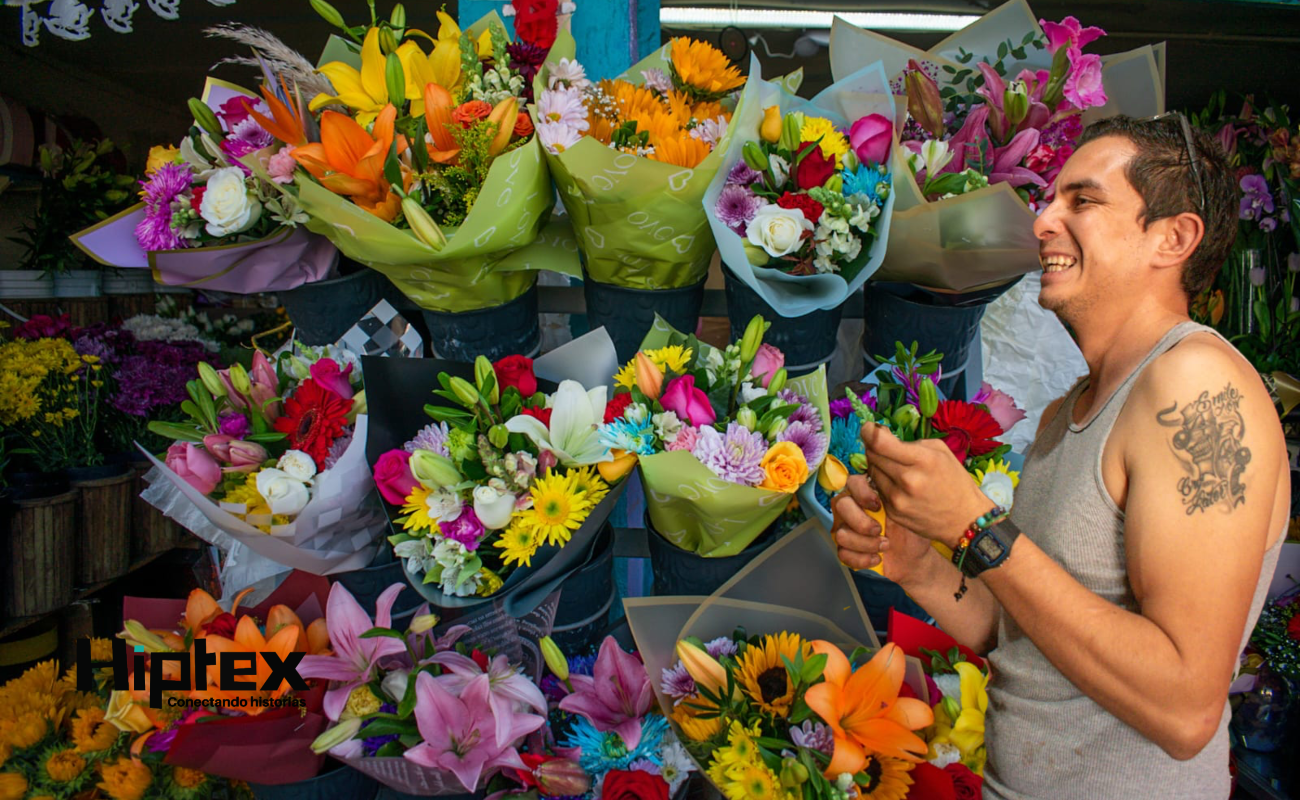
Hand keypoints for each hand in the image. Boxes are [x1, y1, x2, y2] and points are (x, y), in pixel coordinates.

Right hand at [831, 474, 938, 585]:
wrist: (912, 560)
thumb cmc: (910, 534)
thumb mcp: (908, 512)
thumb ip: (894, 496)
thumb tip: (888, 483)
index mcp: (869, 494)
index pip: (853, 482)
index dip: (861, 493)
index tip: (877, 506)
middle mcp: (854, 509)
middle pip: (841, 506)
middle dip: (862, 522)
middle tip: (879, 530)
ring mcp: (847, 529)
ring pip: (841, 534)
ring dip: (865, 544)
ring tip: (884, 546)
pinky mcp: (846, 549)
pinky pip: (843, 553)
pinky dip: (862, 558)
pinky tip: (876, 558)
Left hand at [861, 422, 994, 547]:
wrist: (965, 520)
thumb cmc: (955, 481)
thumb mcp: (941, 451)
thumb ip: (911, 442)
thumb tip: (882, 437)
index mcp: (922, 460)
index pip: (880, 443)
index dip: (868, 432)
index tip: (868, 428)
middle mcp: (907, 480)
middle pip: (872, 455)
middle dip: (874, 447)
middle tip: (883, 446)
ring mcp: (897, 499)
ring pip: (872, 472)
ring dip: (877, 465)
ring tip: (894, 466)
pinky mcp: (892, 512)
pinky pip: (877, 489)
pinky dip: (883, 482)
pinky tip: (897, 483)